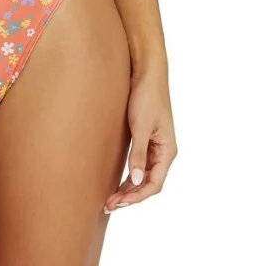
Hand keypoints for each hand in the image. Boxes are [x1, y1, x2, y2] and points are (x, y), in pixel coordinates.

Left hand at [104, 67, 176, 212]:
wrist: (147, 72)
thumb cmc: (147, 96)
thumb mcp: (141, 126)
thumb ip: (138, 153)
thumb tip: (134, 179)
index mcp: (168, 151)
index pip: (154, 184)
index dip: (136, 197)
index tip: (117, 202)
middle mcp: (164, 151)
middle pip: (148, 182)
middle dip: (130, 196)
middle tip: (109, 205)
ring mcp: (155, 145)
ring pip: (143, 175)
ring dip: (129, 187)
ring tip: (111, 198)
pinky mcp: (146, 138)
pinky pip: (139, 164)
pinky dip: (129, 174)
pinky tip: (117, 180)